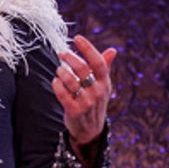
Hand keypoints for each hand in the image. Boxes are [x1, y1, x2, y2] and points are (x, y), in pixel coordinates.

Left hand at [51, 34, 117, 153]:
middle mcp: (98, 92)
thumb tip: (113, 50)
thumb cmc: (94, 102)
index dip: (88, 48)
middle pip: (82, 69)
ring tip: (59, 70)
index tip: (77, 38)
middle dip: (70, 58)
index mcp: (105, 82)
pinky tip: (56, 82)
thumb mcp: (102, 86)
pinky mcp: (75, 111)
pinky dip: (57, 85)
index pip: (98, 62)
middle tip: (61, 53)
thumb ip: (105, 67)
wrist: (90, 129)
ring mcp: (87, 102)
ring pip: (70, 81)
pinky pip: (62, 94)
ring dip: (61, 72)